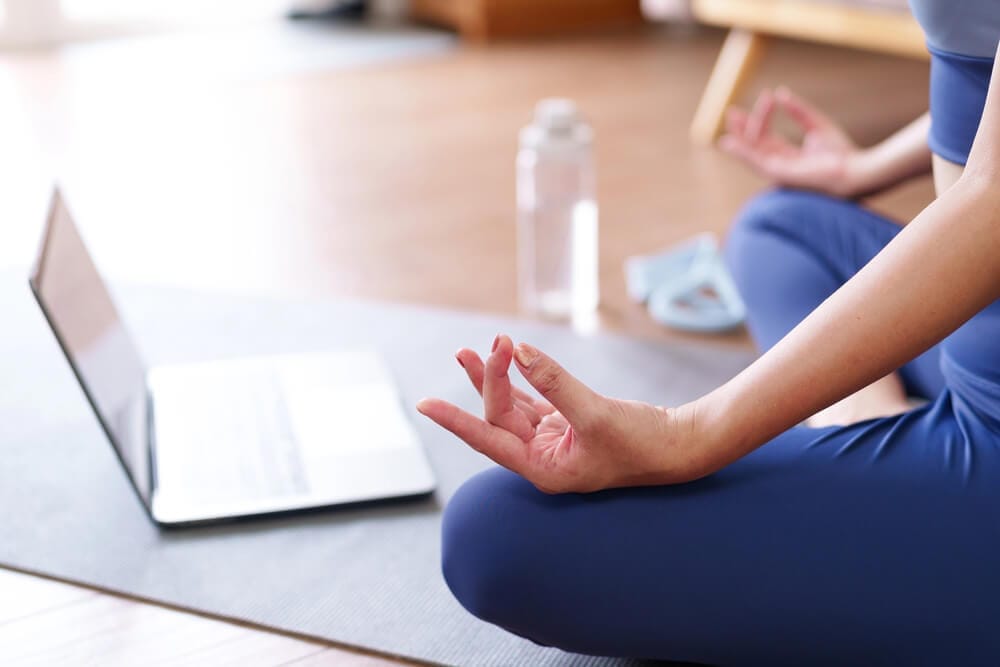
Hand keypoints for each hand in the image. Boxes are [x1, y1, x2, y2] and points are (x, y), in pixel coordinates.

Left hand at [416, 335, 702, 492]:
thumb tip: (518, 352)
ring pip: (510, 406)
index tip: (424, 405)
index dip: (455, 420)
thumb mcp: (596, 413)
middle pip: (500, 415)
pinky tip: (504, 359)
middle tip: (492, 343)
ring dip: (492, 378)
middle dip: (490, 379)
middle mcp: (541, 458)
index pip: (487, 440)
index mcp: (543, 469)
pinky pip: (530, 399)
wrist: (678, 445)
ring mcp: (551, 441)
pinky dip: (517, 379)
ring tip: (467, 351)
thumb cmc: (642, 443)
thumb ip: (554, 382)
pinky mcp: (565, 424)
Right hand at [720, 87, 870, 197]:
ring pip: (751, 154)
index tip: (768, 95)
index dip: (764, 115)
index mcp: (788, 156)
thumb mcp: (817, 125)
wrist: (855, 170)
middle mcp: (780, 165)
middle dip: (742, 129)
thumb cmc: (841, 153)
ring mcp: (778, 171)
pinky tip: (729, 142)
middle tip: (731, 111)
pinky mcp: (779, 174)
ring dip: (738, 138)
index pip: (768, 135)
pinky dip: (741, 152)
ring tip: (730, 120)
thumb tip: (779, 93)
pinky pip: (755, 162)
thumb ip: (798, 111)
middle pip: (755, 145)